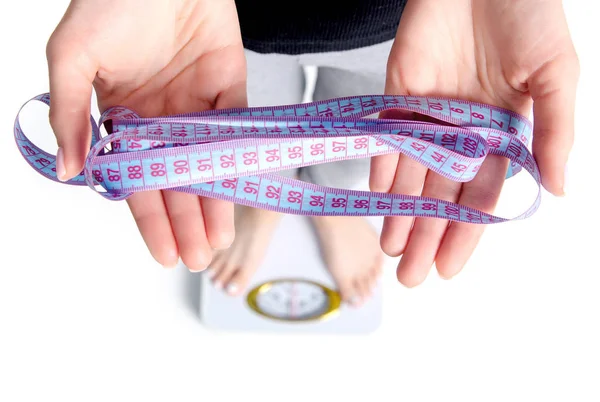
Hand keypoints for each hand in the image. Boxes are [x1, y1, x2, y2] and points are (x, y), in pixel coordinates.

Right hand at [47, 0, 246, 269]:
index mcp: (122, 119)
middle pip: (176, 182)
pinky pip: (234, 132)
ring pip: (207, 166)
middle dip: (186, 223)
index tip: (164, 253)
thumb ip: (70, 114)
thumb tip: (69, 170)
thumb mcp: (73, 58)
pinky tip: (238, 192)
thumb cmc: (110, 3)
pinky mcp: (229, 88)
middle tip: (196, 258)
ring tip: (218, 241)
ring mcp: (197, 107)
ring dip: (213, 203)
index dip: (150, 219)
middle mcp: (161, 120)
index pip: (138, 181)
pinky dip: (236, 161)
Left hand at [371, 0, 578, 285]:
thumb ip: (554, 133)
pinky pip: (389, 139)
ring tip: (390, 249)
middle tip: (410, 277)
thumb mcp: (556, 75)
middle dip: (425, 236)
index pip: (480, 197)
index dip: (465, 233)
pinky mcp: (398, 94)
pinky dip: (382, 167)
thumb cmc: (527, 15)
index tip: (448, 268)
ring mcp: (427, 116)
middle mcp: (461, 132)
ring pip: (411, 176)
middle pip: (441, 196)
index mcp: (501, 134)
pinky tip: (379, 199)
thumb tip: (559, 190)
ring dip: (399, 213)